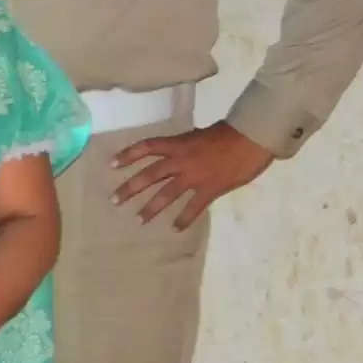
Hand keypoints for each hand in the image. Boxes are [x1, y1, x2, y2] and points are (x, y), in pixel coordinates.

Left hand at [111, 119, 269, 231]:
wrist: (251, 139)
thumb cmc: (229, 133)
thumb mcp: (200, 135)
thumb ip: (186, 145)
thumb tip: (178, 151)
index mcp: (178, 144)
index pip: (146, 147)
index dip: (128, 155)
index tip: (112, 164)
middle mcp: (181, 161)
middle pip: (149, 175)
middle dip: (130, 188)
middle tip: (115, 199)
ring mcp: (194, 176)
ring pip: (166, 194)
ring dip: (151, 208)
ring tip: (139, 220)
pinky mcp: (209, 189)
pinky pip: (193, 207)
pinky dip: (184, 219)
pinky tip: (174, 229)